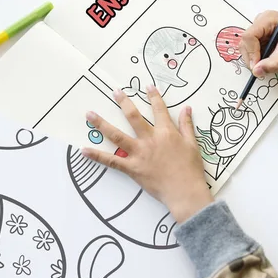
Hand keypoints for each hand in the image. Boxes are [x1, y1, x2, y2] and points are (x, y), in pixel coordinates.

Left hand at [81, 86, 213, 223]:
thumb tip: (187, 108)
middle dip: (124, 102)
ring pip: (117, 135)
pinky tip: (84, 150)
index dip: (154, 96)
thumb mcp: (192, 144)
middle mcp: (150, 139)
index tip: (148, 86)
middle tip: (115, 92)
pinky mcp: (132, 168)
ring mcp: (139, 153)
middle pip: (133, 117)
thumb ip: (187, 125)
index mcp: (167, 132)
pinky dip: (97, 156)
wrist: (184, 191)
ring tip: (90, 114)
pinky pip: (112, 161)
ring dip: (102, 124)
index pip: (159, 109)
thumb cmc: (191, 169)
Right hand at [240, 10, 277, 77]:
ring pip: (247, 48)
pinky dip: (258, 58)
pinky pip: (253, 50)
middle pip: (246, 42)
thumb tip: (257, 71)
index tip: (257, 66)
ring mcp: (260, 30)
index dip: (251, 53)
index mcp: (266, 19)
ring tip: (269, 62)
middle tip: (261, 69)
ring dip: (255, 59)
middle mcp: (261, 22)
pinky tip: (269, 59)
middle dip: (252, 58)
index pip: (249, 36)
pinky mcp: (262, 37)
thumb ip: (273, 62)